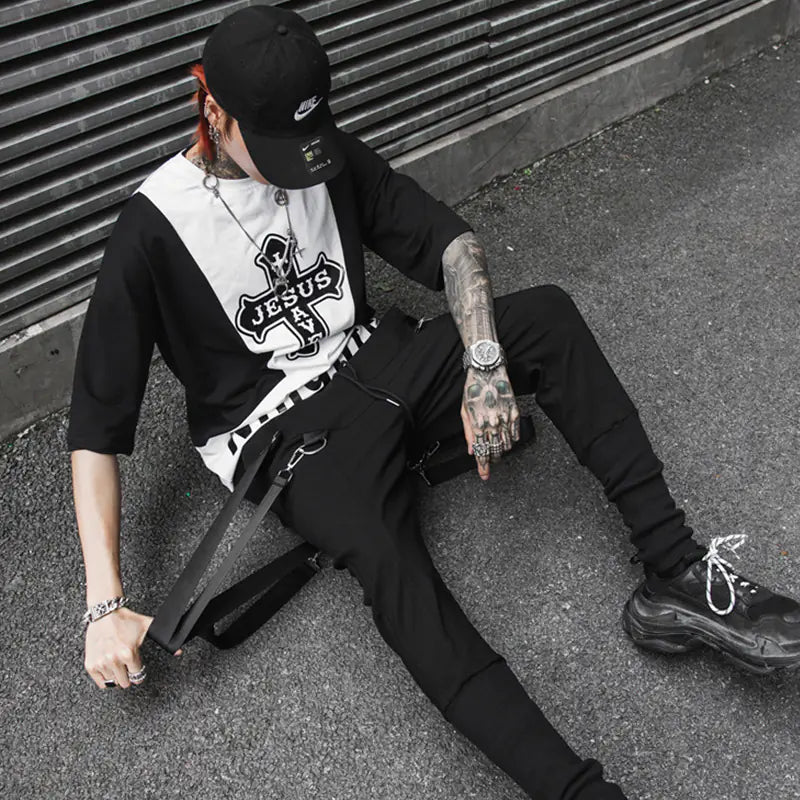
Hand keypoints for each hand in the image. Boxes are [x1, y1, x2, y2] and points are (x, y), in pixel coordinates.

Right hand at [84, 607, 181, 689]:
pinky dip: (105, 678)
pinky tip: (109, 668)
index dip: (140, 672)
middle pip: (125, 682)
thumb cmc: (126, 620)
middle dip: (128, 675)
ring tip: (118, 664)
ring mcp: (101, 663)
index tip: (138, 669)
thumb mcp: (147, 627)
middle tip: (127, 665)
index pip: (138, 675)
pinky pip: (100, 683)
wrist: (105, 614)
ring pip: (113, 683)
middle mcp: (114, 660)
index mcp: (128, 653)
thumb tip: (179, 651)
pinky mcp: (90, 664)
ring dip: (117, 676)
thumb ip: (163, 639)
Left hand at [460, 365, 520, 480]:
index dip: (483, 466)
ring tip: (497, 451)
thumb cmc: (472, 390)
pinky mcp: (514, 412)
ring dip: (501, 452)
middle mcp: (491, 424)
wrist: (487, 372)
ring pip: (506, 445)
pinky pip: (515, 434)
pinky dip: (511, 441)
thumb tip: (471, 450)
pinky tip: (507, 441)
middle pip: (494, 451)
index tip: (484, 475)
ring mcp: (504, 419)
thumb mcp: (464, 412)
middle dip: (492, 460)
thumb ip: (468, 433)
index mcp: (477, 425)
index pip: (481, 452)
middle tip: (490, 463)